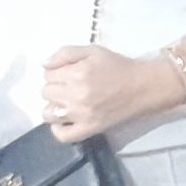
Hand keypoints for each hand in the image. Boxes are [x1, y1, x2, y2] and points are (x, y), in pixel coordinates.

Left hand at [40, 45, 176, 140]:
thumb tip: (44, 65)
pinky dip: (58, 129)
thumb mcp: (92, 51)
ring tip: (67, 103)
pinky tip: (63, 121)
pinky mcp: (89, 129)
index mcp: (77, 73)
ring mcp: (81, 115)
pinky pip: (63, 135)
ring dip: (54, 107)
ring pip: (49, 114)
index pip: (47, 74)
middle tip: (71, 86)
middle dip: (55, 87)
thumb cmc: (117, 66)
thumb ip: (65, 53)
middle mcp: (76, 95)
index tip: (68, 73)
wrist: (142, 86)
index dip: (56, 72)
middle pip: (46, 93)